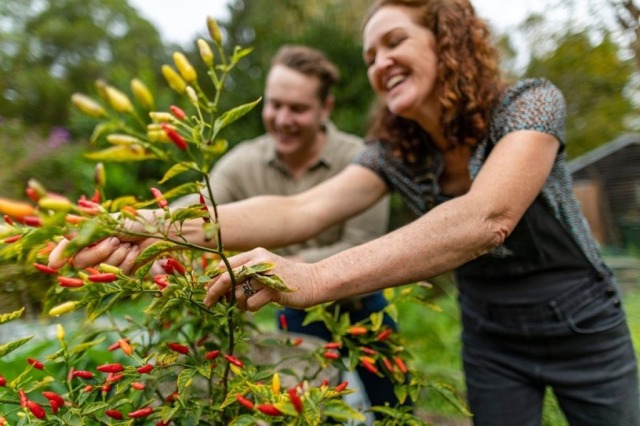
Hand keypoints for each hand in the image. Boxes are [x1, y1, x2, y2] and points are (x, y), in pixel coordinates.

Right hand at [48, 209, 163, 271]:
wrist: (158, 229)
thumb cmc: (131, 221)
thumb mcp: (106, 223)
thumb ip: (83, 233)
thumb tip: (59, 244)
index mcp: (87, 237)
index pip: (67, 247)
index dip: (60, 255)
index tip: (54, 264)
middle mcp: (94, 251)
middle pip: (81, 262)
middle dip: (100, 250)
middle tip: (115, 239)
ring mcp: (108, 263)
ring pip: (102, 268)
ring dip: (118, 254)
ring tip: (129, 243)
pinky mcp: (122, 272)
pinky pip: (118, 273)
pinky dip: (129, 260)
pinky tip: (136, 251)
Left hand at [204, 248, 321, 311]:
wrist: (313, 281)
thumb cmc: (284, 279)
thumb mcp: (264, 269)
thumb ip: (244, 273)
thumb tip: (217, 288)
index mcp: (254, 254)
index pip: (224, 265)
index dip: (212, 280)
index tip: (207, 292)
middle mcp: (258, 261)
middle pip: (226, 278)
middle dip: (214, 293)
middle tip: (209, 304)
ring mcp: (266, 275)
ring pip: (238, 294)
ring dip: (239, 304)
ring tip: (249, 303)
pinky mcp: (274, 289)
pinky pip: (252, 304)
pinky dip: (252, 308)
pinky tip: (262, 304)